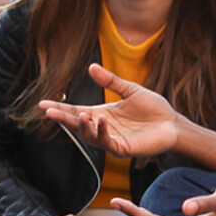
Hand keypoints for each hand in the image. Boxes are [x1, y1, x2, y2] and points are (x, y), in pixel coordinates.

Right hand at [38, 63, 181, 158]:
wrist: (173, 123)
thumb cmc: (153, 109)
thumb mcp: (130, 90)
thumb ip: (111, 81)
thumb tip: (90, 67)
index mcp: (103, 114)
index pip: (76, 111)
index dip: (61, 108)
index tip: (43, 104)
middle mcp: (104, 128)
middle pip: (78, 125)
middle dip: (63, 119)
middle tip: (49, 111)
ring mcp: (112, 139)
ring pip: (90, 136)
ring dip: (83, 126)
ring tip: (80, 115)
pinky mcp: (123, 148)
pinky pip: (107, 142)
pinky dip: (101, 132)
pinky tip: (101, 120)